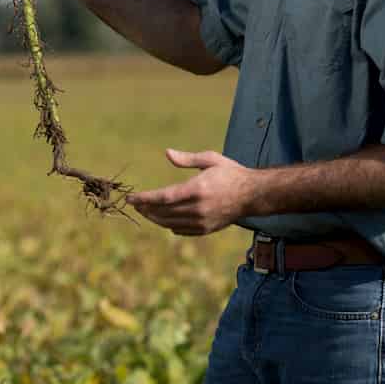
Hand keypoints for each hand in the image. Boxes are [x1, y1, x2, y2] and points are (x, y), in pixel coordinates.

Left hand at [127, 149, 254, 235]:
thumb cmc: (231, 173)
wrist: (254, 195)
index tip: (131, 198)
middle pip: (162, 213)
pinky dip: (168, 225)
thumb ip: (187, 159)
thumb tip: (167, 153)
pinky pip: (180, 230)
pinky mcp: (206, 230)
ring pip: (169, 223)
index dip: (144, 199)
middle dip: (145, 209)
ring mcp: (202, 222)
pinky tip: (162, 218)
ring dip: (154, 218)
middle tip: (134, 204)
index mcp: (197, 189)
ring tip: (144, 211)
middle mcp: (198, 208)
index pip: (163, 198)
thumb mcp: (210, 159)